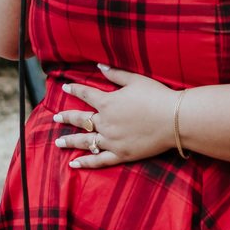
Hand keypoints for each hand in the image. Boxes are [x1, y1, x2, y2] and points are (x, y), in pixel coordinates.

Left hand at [51, 64, 178, 168]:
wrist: (174, 120)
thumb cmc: (156, 96)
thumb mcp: (135, 80)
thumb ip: (115, 74)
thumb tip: (99, 65)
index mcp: (107, 102)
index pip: (86, 94)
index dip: (75, 89)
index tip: (65, 87)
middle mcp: (105, 122)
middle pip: (81, 119)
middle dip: (66, 118)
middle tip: (55, 118)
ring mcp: (112, 140)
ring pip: (85, 142)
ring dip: (70, 141)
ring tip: (57, 142)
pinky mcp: (121, 155)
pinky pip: (99, 161)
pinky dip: (85, 163)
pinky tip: (73, 164)